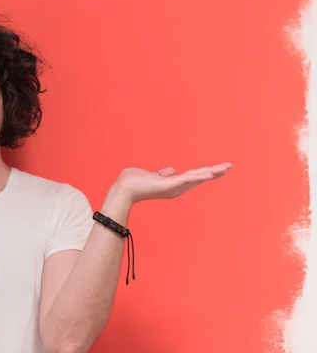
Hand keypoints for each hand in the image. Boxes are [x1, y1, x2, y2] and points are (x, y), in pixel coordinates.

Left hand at [111, 162, 231, 204]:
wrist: (124, 188)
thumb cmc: (134, 182)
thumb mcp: (152, 175)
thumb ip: (162, 174)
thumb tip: (170, 170)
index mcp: (172, 184)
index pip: (192, 176)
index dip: (205, 172)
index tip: (218, 170)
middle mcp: (176, 187)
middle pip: (199, 177)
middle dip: (214, 172)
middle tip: (229, 166)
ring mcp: (173, 186)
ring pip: (196, 177)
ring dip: (211, 172)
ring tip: (225, 168)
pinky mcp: (169, 185)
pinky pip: (186, 180)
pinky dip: (198, 177)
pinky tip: (209, 174)